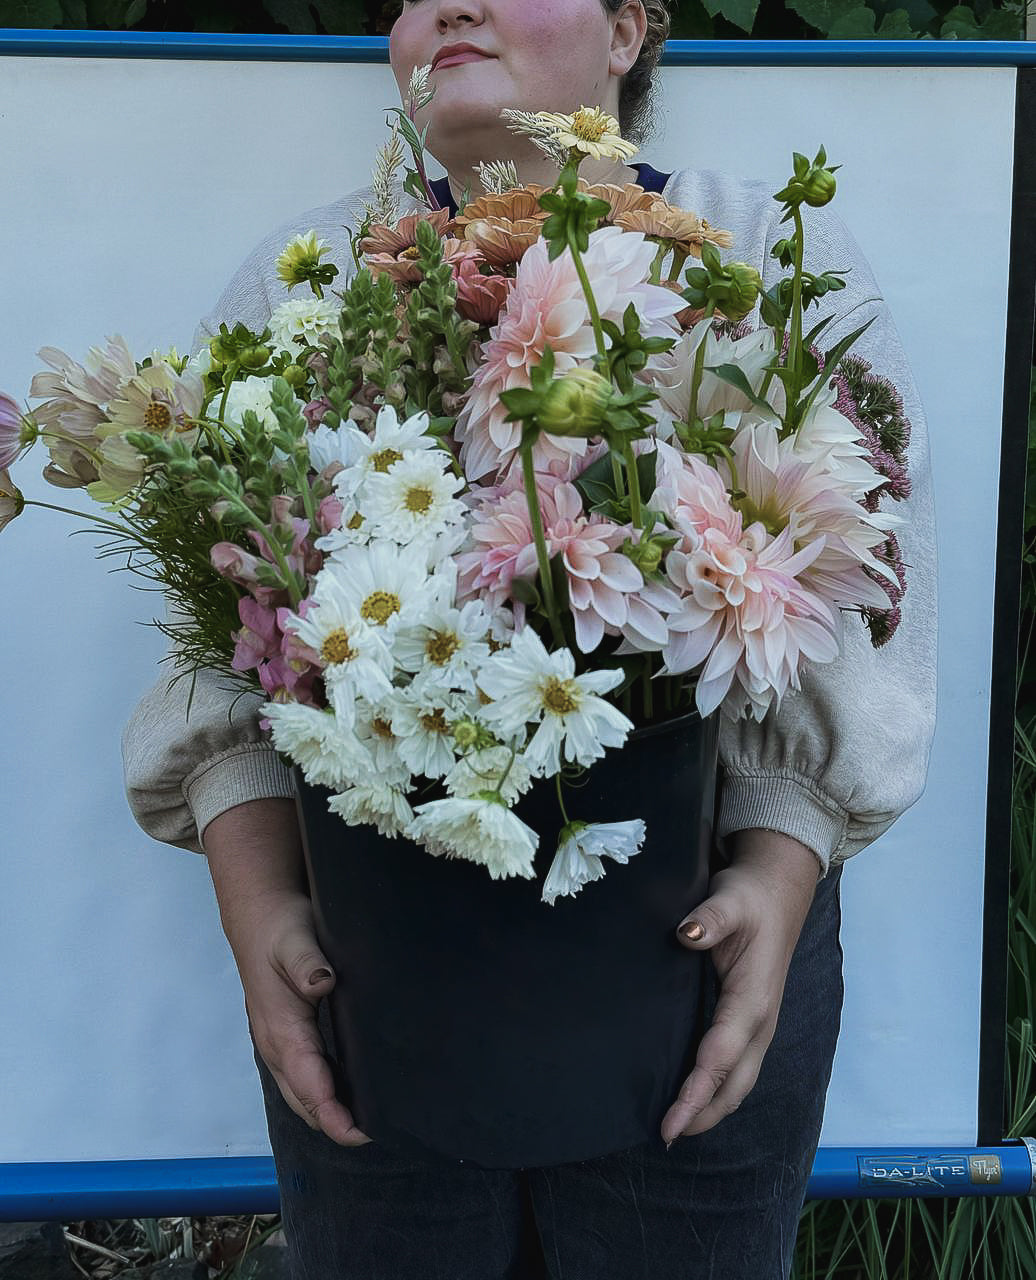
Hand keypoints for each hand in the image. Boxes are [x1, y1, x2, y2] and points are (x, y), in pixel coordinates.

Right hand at [231, 887, 372, 1146]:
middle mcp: (276, 1046)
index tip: (362, 1133)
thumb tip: (322, 983)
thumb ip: (308, 962)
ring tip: (370, 1123)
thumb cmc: (280, 929)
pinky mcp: (287, 1038)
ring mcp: (279, 1045)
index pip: (308, 1085)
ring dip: (329, 1114)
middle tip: (378, 1133)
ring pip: (303, 1095)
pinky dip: (324, 1096)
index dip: (333, 1115)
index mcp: (281, 1030)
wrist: (259, 918)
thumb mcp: (295, 939)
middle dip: (336, 1124)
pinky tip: (351, 1093)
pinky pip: (304, 1079)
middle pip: (305, 1102)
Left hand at [661, 828, 821, 1143]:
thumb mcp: (730, 900)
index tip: (670, 1121)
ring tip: (675, 1128)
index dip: (695, 1093)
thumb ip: (710, 919)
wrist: (778, 892)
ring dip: (710, 1108)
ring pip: (738, 1081)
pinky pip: (735, 1067)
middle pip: (733, 1084)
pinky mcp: (750, 1021)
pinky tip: (692, 1096)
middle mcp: (759, 1022)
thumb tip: (687, 935)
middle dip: (703, 1114)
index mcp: (753, 999)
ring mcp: (758, 1025)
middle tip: (665, 1136)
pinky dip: (715, 1089)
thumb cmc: (750, 898)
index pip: (720, 1057)